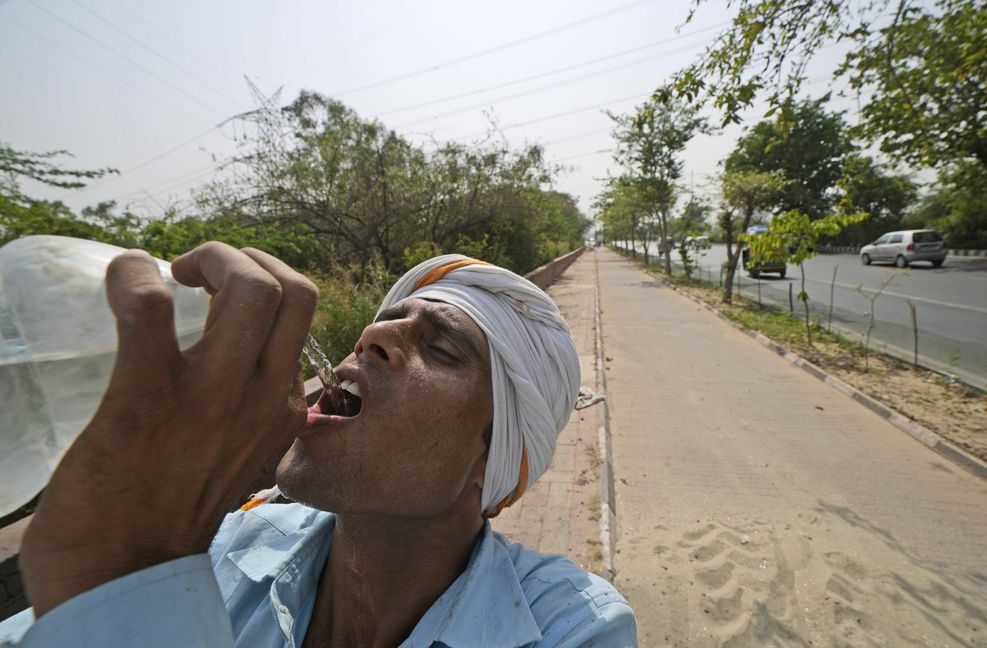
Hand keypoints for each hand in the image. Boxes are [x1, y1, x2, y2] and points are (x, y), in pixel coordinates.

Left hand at [19, 242, 318, 615]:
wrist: (127, 572)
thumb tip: (226, 351)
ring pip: (251, 286)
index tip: (220, 289)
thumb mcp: (242, 448)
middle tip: (197, 274)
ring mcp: (214, 397)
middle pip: (292, 287)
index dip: (263, 278)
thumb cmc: (173, 505)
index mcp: (286, 405)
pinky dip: (132, 278)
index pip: (303, 311)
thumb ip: (250, 403)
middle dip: (242, 257)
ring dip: (209, 258)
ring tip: (173, 276)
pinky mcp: (148, 400)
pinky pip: (150, 310)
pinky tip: (123, 280)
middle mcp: (266, 396)